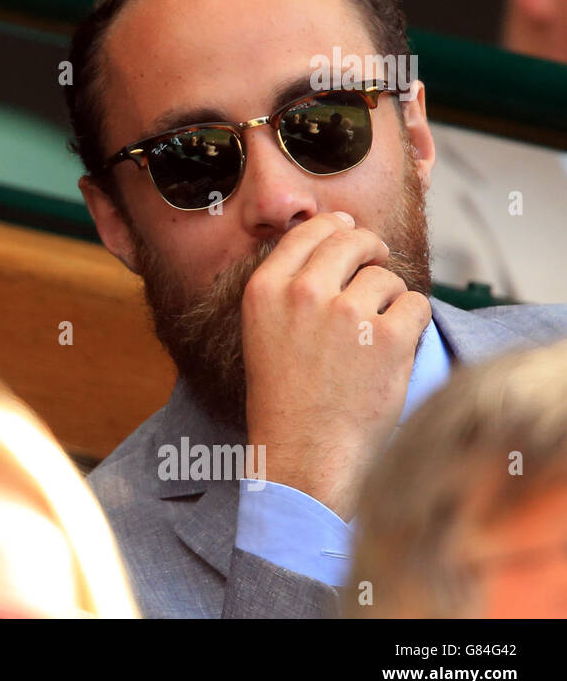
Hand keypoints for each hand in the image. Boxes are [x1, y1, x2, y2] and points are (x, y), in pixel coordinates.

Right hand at [241, 210, 430, 519]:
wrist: (304, 452)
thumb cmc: (286, 397)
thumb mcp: (264, 329)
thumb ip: (290, 283)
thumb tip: (338, 232)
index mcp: (265, 290)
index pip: (308, 232)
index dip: (335, 228)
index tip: (350, 234)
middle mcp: (302, 293)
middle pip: (352, 241)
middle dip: (371, 249)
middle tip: (378, 263)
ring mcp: (347, 314)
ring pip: (386, 277)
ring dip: (389, 299)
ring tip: (374, 335)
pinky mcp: (389, 337)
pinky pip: (416, 304)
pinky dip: (412, 324)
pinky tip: (393, 349)